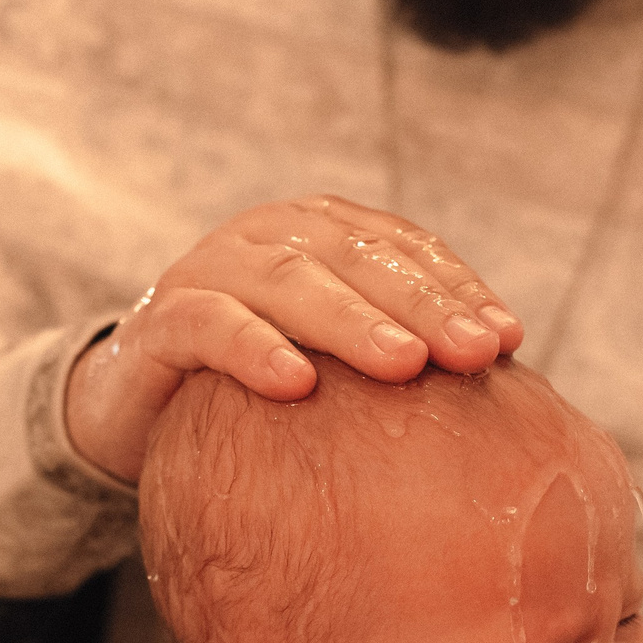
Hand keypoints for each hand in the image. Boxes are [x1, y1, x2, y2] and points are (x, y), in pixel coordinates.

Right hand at [64, 196, 523, 481]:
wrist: (137, 407)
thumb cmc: (255, 388)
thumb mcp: (331, 364)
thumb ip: (397, 359)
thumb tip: (499, 386)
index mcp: (320, 234)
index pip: (403, 248)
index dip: (457, 287)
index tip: (505, 339)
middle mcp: (267, 237)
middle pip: (356, 259)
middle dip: (422, 304)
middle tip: (473, 352)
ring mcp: (209, 270)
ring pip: (289, 282)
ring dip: (351, 321)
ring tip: (404, 363)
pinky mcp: (161, 319)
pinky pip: (209, 326)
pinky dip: (252, 349)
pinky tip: (295, 382)